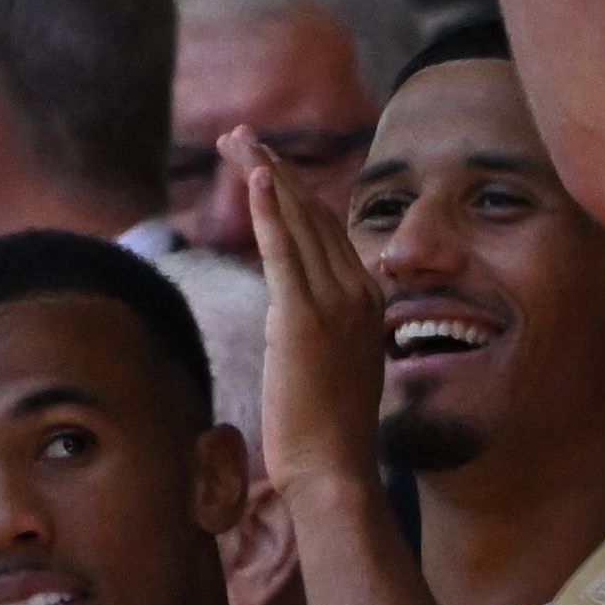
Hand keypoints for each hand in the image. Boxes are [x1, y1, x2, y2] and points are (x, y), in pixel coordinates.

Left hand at [230, 128, 385, 508]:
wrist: (335, 470)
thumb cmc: (328, 432)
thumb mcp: (334, 366)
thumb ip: (323, 329)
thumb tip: (296, 314)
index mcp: (367, 299)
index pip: (326, 229)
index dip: (292, 191)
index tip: (263, 163)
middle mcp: (358, 292)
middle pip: (311, 214)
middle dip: (273, 169)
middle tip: (240, 135)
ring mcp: (335, 304)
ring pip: (297, 223)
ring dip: (264, 175)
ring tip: (237, 141)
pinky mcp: (304, 319)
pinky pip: (284, 253)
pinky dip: (269, 212)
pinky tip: (255, 178)